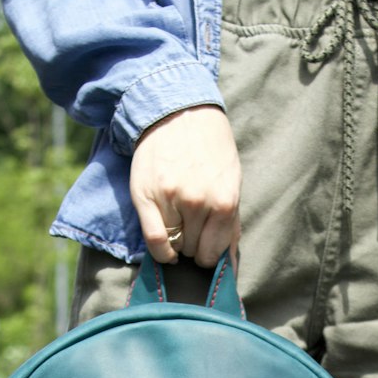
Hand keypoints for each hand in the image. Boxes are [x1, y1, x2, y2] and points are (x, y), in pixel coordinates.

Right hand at [130, 105, 240, 267]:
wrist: (179, 113)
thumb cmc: (210, 148)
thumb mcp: (231, 181)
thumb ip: (230, 222)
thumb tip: (229, 264)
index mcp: (224, 201)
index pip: (214, 253)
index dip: (209, 254)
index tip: (205, 246)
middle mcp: (198, 202)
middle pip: (194, 250)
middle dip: (194, 244)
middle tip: (192, 226)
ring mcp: (171, 199)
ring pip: (175, 245)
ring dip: (178, 241)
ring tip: (179, 220)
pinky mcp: (146, 196)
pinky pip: (154, 240)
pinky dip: (160, 251)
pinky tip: (166, 247)